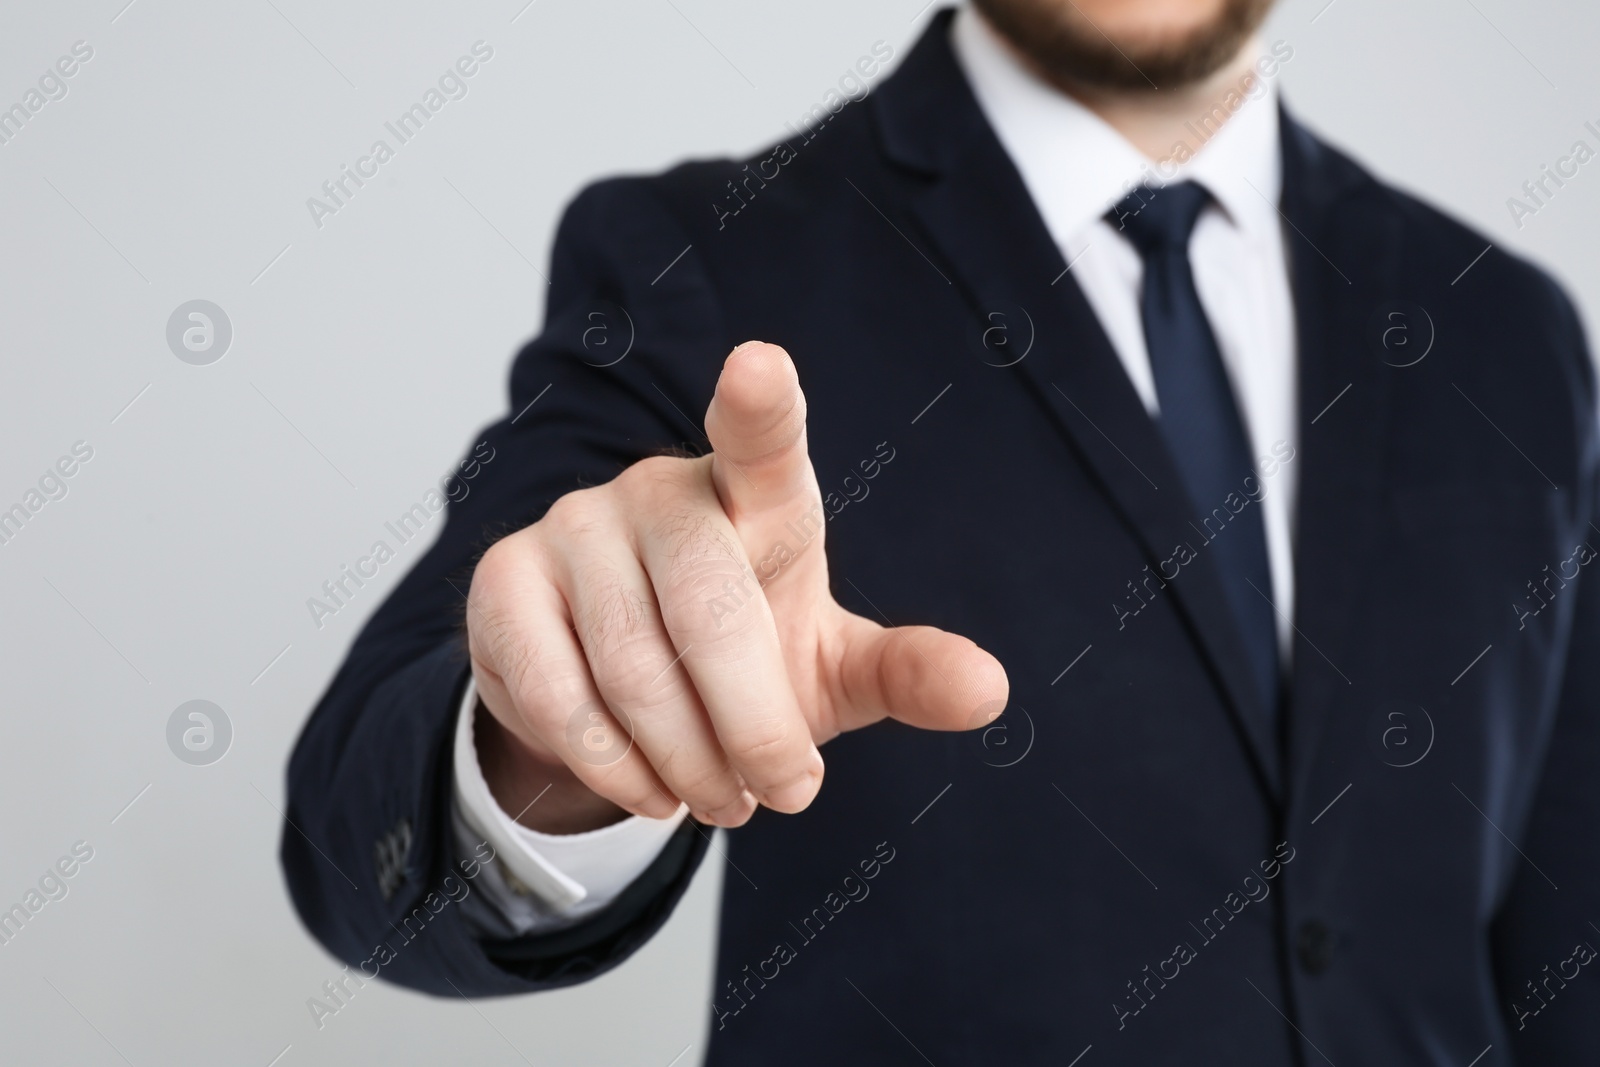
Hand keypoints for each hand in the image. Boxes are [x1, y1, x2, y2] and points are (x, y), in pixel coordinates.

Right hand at [467, 341, 1007, 832]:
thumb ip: (904, 672)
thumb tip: (991, 691)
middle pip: (712, 612)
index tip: (760, 365)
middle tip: (780, 794)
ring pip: (634, 671)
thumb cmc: (749, 654)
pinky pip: (557, 694)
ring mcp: (575, 526)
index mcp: (760, 494)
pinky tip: (646, 787)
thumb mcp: (831, 665)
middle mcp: (661, 490)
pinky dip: (611, 766)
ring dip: (688, 766)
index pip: (762, 438)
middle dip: (755, 729)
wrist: (627, 690)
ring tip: (719, 800)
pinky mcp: (506, 579)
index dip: (760, 403)